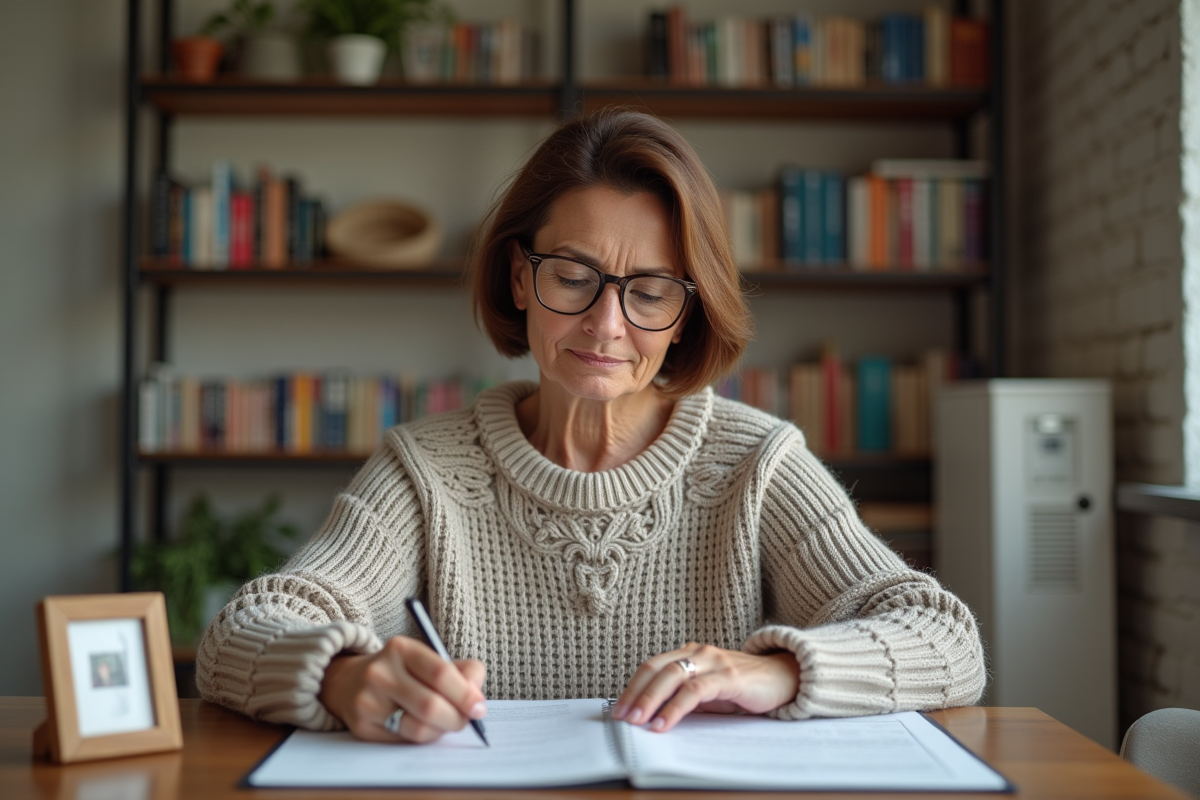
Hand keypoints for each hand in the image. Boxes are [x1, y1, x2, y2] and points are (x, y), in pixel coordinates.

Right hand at [317, 635, 486, 743]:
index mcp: (401, 649)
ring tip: (444, 723)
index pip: (440, 673)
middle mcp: (380, 672)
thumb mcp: (429, 659)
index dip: (465, 694)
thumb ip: (462, 672)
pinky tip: (421, 727)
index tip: (479, 708)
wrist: (349, 682)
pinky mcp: (361, 726)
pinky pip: (403, 740)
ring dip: (440, 731)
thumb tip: (477, 701)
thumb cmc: (403, 672)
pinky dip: (421, 738)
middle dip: (457, 718)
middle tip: (467, 721)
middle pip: (430, 705)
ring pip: (418, 728)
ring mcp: (368, 700)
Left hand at [612, 643, 799, 732]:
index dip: (633, 686)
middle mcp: (698, 652)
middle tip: (621, 717)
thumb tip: (652, 716)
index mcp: (690, 653)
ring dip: (650, 700)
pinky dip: (675, 708)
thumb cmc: (744, 687)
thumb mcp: (709, 691)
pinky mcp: (729, 676)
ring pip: (671, 676)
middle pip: (656, 668)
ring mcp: (713, 661)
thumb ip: (685, 696)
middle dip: (635, 693)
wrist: (785, 677)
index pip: (652, 666)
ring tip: (637, 721)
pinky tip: (664, 723)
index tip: (618, 708)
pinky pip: (695, 691)